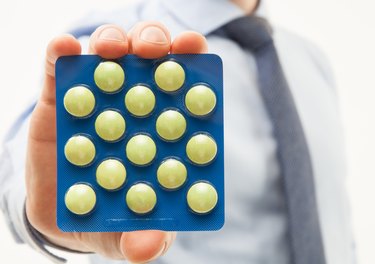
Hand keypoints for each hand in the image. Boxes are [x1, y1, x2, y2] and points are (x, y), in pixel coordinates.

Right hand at [25, 22, 207, 262]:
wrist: (63, 215)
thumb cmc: (108, 217)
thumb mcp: (124, 234)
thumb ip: (139, 239)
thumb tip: (147, 247)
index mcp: (161, 130)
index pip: (183, 89)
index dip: (192, 66)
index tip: (196, 50)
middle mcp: (134, 105)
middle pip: (150, 60)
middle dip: (154, 43)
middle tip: (153, 49)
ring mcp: (97, 98)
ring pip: (110, 54)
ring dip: (113, 41)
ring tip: (111, 48)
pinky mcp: (59, 98)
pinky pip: (59, 69)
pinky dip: (61, 54)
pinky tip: (63, 47)